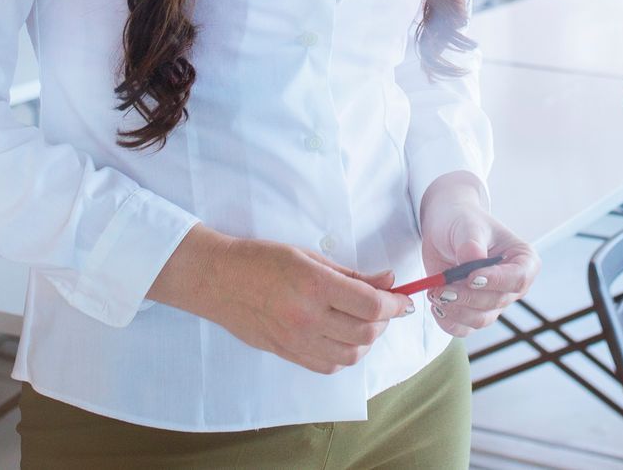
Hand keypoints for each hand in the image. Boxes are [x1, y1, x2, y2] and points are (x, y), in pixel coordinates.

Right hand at [149, 224, 410, 374]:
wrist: (217, 280)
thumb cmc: (262, 259)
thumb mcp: (310, 256)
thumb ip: (352, 273)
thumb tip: (388, 281)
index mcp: (315, 286)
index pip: (372, 306)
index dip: (396, 304)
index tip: (405, 299)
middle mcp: (308, 318)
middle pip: (366, 333)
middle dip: (385, 321)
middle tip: (386, 307)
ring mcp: (296, 341)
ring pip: (351, 355)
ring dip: (367, 341)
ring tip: (364, 322)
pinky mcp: (287, 354)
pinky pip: (328, 366)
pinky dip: (345, 355)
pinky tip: (343, 337)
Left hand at [418, 172, 538, 336]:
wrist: (443, 227)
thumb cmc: (461, 221)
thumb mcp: (466, 225)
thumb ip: (471, 243)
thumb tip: (472, 263)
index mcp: (523, 259)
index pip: (519, 278)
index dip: (497, 282)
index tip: (471, 277)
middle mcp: (512, 284)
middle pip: (496, 302)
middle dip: (467, 297)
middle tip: (441, 287)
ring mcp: (493, 301)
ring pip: (480, 319)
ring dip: (455, 310)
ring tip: (435, 292)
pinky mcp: (473, 311)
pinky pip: (463, 328)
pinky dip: (448, 321)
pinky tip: (436, 305)